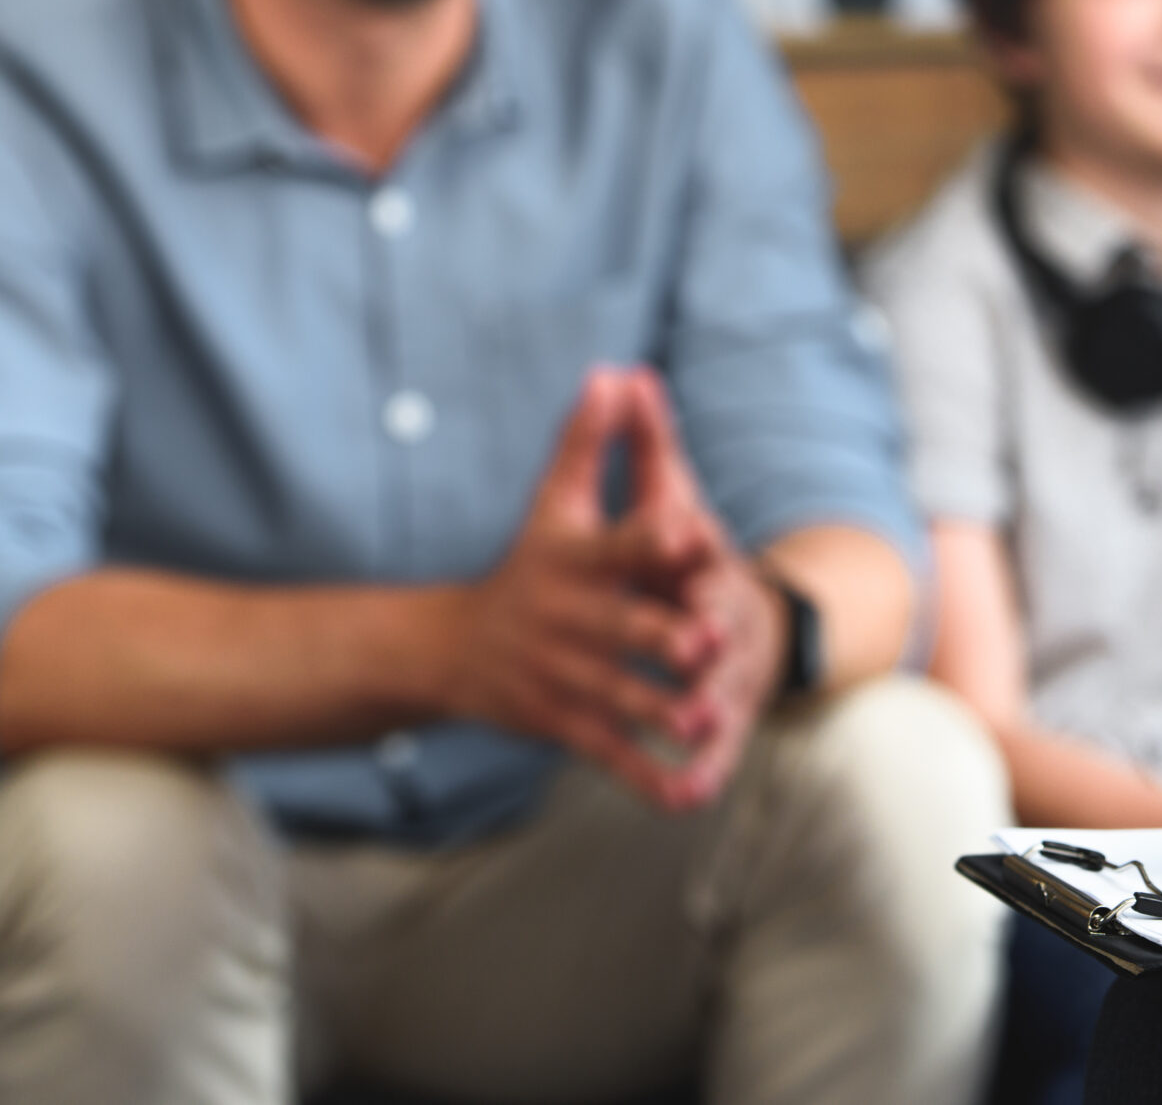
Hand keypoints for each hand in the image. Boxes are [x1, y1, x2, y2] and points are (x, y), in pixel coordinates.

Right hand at [441, 367, 775, 809]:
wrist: (451, 652)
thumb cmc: (527, 566)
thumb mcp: (552, 504)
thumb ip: (588, 443)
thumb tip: (614, 371)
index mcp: (576, 565)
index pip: (617, 547)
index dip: (654, 540)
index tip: (694, 531)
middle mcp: (571, 624)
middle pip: (622, 632)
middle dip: (663, 639)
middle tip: (709, 642)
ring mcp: (568, 681)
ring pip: (623, 700)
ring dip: (664, 712)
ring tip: (709, 718)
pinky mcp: (568, 728)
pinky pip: (614, 756)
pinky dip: (652, 778)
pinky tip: (693, 791)